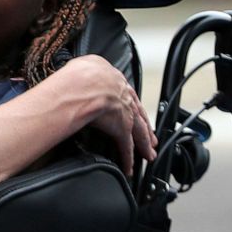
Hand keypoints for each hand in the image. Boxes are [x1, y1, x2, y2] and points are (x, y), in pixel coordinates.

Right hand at [55, 55, 156, 173]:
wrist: (83, 85)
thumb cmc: (79, 75)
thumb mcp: (85, 65)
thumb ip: (87, 69)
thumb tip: (79, 71)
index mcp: (114, 80)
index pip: (126, 94)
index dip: (131, 103)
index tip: (134, 109)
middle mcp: (123, 96)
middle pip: (138, 114)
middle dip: (145, 127)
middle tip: (151, 138)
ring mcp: (125, 113)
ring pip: (139, 131)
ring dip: (144, 144)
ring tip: (148, 153)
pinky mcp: (121, 129)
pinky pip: (126, 146)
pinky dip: (127, 158)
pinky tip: (128, 167)